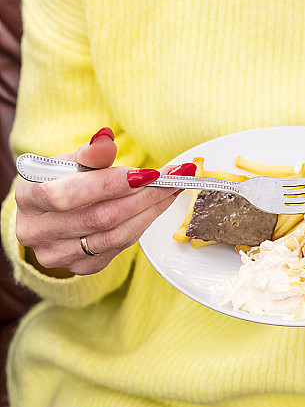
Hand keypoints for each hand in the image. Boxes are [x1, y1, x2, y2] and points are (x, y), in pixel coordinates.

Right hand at [15, 128, 195, 275]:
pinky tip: (157, 207)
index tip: (148, 172)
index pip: (68, 194)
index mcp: (29, 199)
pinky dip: (142, 225)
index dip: (110, 184)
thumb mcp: (68, 162)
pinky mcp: (81, 267)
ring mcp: (59, 255)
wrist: (49, 216)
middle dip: (144, 195)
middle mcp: (38, 233)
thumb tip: (106, 138)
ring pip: (115, 235)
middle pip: (100, 217)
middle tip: (174, 178)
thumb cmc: (59, 183)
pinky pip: (120, 247)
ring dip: (151, 211)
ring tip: (172, 189)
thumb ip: (88, 154)